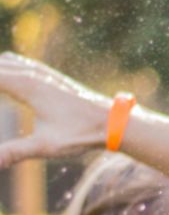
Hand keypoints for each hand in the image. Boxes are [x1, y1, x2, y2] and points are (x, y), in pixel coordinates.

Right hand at [0, 53, 107, 167]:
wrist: (112, 121)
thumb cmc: (81, 134)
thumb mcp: (46, 147)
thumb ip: (15, 152)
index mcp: (27, 86)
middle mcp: (32, 74)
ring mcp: (41, 73)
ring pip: (5, 62)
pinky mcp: (48, 77)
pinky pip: (17, 64)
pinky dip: (3, 67)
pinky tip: (3, 74)